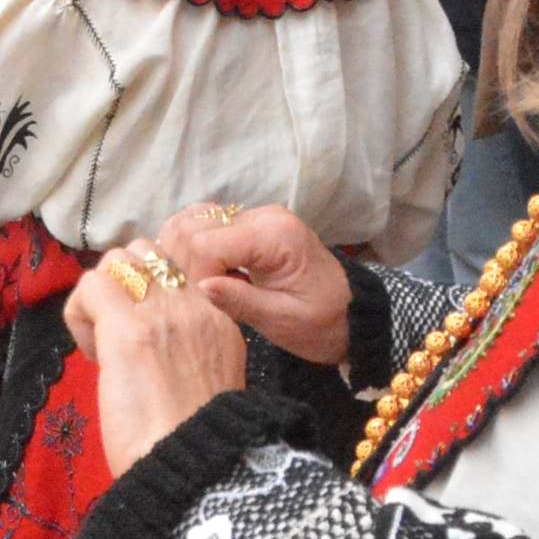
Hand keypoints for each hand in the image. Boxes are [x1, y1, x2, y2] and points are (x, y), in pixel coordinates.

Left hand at [69, 260, 249, 470]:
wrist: (193, 470)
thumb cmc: (193, 443)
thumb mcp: (204, 383)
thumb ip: (183, 351)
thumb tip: (145, 343)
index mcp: (219, 323)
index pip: (177, 270)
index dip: (146, 293)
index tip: (137, 334)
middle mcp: (197, 308)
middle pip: (147, 253)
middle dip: (121, 283)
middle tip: (114, 333)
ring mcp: (164, 313)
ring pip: (119, 260)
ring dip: (101, 294)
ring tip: (102, 343)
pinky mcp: (128, 329)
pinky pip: (90, 286)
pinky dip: (80, 314)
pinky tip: (92, 355)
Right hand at [158, 204, 352, 367]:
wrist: (350, 313)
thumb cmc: (321, 322)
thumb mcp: (282, 321)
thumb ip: (240, 301)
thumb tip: (199, 286)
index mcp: (275, 235)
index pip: (207, 243)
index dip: (195, 274)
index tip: (205, 302)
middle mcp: (263, 215)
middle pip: (195, 226)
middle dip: (188, 264)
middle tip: (203, 296)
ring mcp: (256, 216)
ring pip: (194, 223)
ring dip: (190, 255)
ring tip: (207, 286)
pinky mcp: (250, 224)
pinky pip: (208, 228)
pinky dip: (199, 251)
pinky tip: (213, 276)